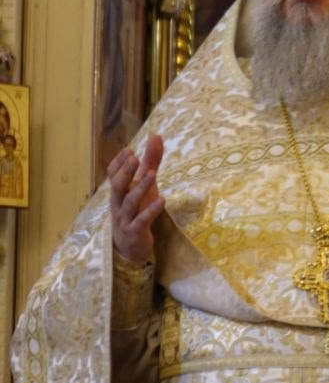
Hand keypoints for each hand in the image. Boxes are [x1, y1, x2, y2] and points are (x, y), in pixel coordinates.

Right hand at [108, 134, 165, 263]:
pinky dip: (151, 210)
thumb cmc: (138, 210)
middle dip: (125, 172)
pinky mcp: (135, 231)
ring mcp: (125, 218)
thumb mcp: (145, 185)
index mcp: (119, 191)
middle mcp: (119, 203)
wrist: (132, 246)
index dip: (119, 163)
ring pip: (130, 202)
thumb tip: (155, 136)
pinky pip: (142, 220)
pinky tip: (162, 200)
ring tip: (152, 175)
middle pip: (117, 186)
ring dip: (140, 188)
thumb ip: (150, 162)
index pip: (112, 175)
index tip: (128, 150)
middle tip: (135, 158)